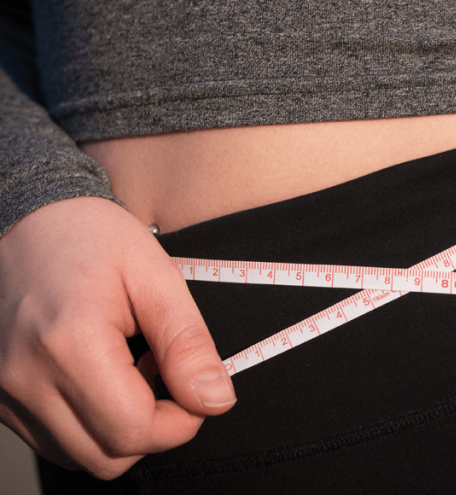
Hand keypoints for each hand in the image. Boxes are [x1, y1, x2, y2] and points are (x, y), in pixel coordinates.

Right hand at [0, 197, 235, 478]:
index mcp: (68, 344)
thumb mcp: (156, 277)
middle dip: (154, 428)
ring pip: (81, 456)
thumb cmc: (92, 237)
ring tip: (129, 370)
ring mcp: (4, 392)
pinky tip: (101, 378)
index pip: (135, 431)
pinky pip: (55, 439)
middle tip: (163, 372)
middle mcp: (24, 377)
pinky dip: (90, 423)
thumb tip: (215, 399)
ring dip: (121, 429)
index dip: (182, 422)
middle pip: (108, 457)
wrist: (29, 219)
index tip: (198, 390)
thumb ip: (188, 344)